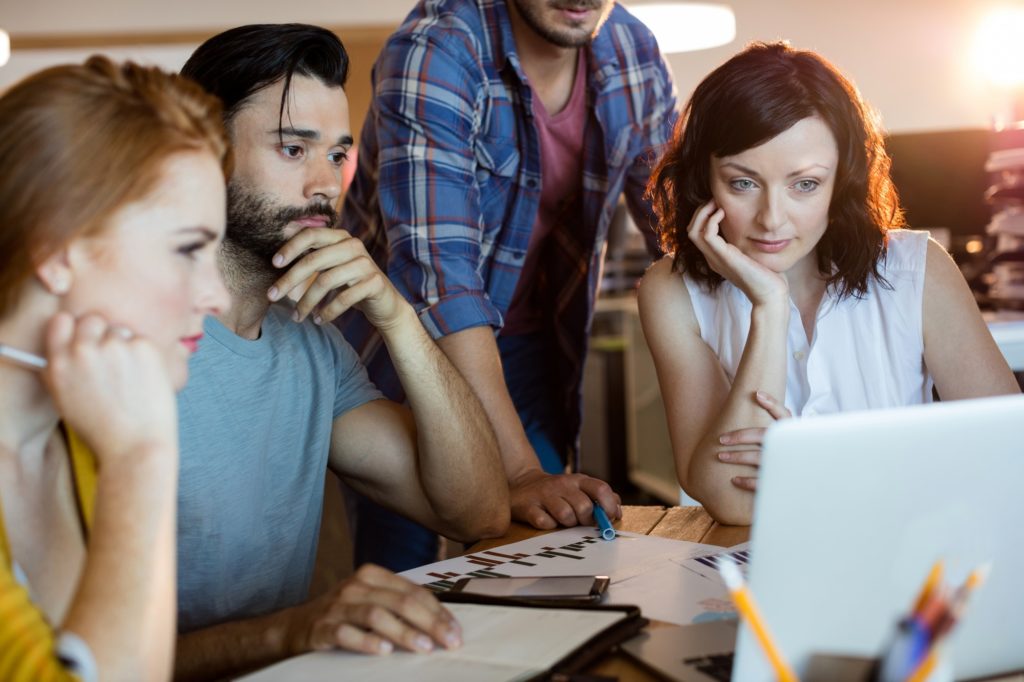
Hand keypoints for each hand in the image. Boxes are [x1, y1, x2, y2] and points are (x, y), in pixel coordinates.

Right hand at [42, 312, 177, 466]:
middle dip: (102, 334)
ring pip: (120, 331)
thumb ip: (63, 368)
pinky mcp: (143, 347)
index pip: (61, 321)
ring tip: (130, 378)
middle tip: (113, 359)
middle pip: (92, 320)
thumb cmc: (102, 429)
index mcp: (59, 364)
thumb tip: (69, 345)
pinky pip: (142, 340)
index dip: (74, 329)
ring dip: (125, 346)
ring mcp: (114, 347)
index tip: (84, 339)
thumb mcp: (66, 399)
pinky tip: (145, 379)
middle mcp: (83, 351)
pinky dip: (145, 354)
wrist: (135, 446)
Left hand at [268, 228, 412, 331]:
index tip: (274, 264)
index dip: (291, 247)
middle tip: (272, 296)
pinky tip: (318, 320)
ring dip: (307, 302)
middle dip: (289, 279)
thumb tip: (279, 248)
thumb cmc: (351, 284)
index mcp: (341, 237)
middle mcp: (354, 246)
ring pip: (326, 281)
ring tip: (297, 317)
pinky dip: (328, 312)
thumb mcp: (332, 266)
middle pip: (314, 260)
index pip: (312, 234)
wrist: (385, 304)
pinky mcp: (375, 282)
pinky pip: (344, 298)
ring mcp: (366, 263)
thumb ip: (313, 255)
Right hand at [286, 564, 460, 655]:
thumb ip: (399, 605)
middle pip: (401, 601)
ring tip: (425, 648)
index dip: (438, 611)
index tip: (457, 631)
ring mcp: (338, 606)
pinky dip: (367, 642)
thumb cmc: (343, 615)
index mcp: (373, 575)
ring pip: (377, 615)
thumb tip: (442, 623)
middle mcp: (356, 586)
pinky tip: (384, 652)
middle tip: (450, 642)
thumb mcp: (370, 601)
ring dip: (404, 633)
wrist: (294, 627)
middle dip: (430, 623)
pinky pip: (347, 633)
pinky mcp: (322, 627)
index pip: (414, 591)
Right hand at [508, 469, 621, 529]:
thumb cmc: (558, 491)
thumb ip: (601, 497)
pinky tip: (547, 520)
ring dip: (567, 524)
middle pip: (585, 507)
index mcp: (578, 480)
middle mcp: (562, 484)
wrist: (522, 483)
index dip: (609, 507)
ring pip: (565, 515)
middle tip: (580, 521)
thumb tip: (617, 512)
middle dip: (586, 520)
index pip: (601, 489)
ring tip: (563, 521)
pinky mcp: (528, 506)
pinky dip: (548, 526)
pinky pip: (544, 522)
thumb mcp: (580, 488)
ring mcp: (544, 495)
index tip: (609, 518)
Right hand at [687, 200, 788, 307]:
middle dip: (700, 212)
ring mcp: (715, 259)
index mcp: (716, 258)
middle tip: (714, 200)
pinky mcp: (723, 257)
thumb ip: (747, 243)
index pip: (698, 234)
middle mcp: (711, 258)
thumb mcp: (753, 255)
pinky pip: (706, 234)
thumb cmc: (767, 277)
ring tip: (716, 203)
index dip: (704, 216)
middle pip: (691, 230)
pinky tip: (723, 213)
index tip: (718, 204)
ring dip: (703, 213)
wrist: (770, 294)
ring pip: (693, 231)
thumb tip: (755, 227)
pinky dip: (711, 220)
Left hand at [716, 390, 791, 491]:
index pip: (784, 415)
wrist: (816, 484)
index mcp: (793, 435)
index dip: (773, 403)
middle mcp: (790, 447)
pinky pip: (761, 482)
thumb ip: (779, 418)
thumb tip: (757, 394)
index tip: (757, 394)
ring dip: (737, 457)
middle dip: (739, 436)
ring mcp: (787, 464)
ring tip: (721, 456)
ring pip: (757, 458)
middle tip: (721, 439)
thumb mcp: (795, 437)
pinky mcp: (783, 482)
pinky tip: (734, 479)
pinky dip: (746, 481)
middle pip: (762, 435)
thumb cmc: (798, 456)